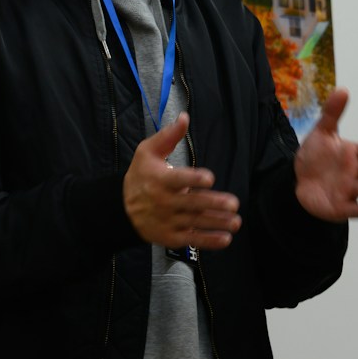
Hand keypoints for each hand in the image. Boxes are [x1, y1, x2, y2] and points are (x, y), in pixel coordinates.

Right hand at [124, 113, 240, 249]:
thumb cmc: (140, 176)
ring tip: (236, 222)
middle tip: (233, 203)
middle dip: (214, 204)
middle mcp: (164, 202)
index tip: (210, 178)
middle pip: (192, 203)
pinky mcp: (171, 237)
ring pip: (196, 223)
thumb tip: (185, 117)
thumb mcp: (147, 152)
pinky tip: (226, 238)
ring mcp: (168, 221)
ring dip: (218, 223)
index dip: (194, 179)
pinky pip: (193, 240)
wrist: (121, 208)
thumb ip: (168, 136)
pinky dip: (209, 241)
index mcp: (160, 180)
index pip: (179, 180)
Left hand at [294, 88, 357, 221]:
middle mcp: (354, 172)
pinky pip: (350, 209)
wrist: (297, 181)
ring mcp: (348, 190)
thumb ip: (332, 112)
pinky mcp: (339, 206)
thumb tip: (343, 89)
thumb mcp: (321, 132)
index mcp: (352, 154)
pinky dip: (357, 211)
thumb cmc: (314, 157)